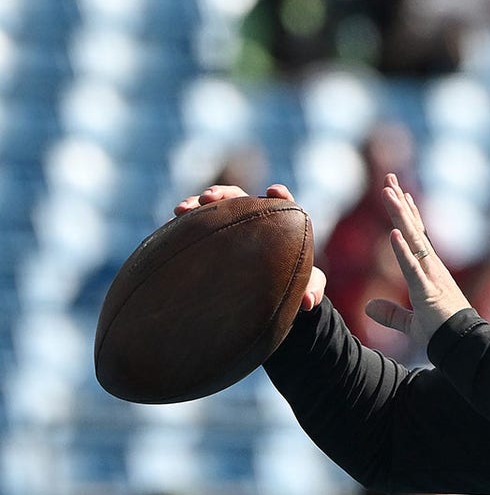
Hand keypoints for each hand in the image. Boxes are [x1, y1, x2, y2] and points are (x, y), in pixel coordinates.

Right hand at [175, 184, 326, 310]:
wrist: (271, 293)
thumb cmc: (294, 283)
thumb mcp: (306, 286)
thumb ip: (312, 288)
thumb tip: (308, 302)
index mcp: (279, 223)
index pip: (280, 202)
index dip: (278, 195)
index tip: (274, 192)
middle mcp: (252, 219)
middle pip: (238, 198)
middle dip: (223, 194)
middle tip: (210, 198)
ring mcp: (230, 227)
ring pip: (213, 210)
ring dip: (196, 205)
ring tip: (182, 210)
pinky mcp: (212, 238)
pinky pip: (196, 227)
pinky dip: (185, 225)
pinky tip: (171, 227)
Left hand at [365, 173, 470, 349]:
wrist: (464, 348)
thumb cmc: (443, 335)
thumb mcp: (412, 324)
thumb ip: (391, 314)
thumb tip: (368, 307)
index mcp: (429, 273)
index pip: (417, 237)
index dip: (407, 214)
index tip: (398, 192)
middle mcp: (432, 269)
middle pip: (413, 230)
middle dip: (400, 203)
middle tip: (388, 178)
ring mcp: (431, 278)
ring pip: (412, 241)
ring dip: (399, 216)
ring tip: (387, 193)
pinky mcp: (428, 292)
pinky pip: (412, 268)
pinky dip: (402, 251)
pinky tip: (393, 233)